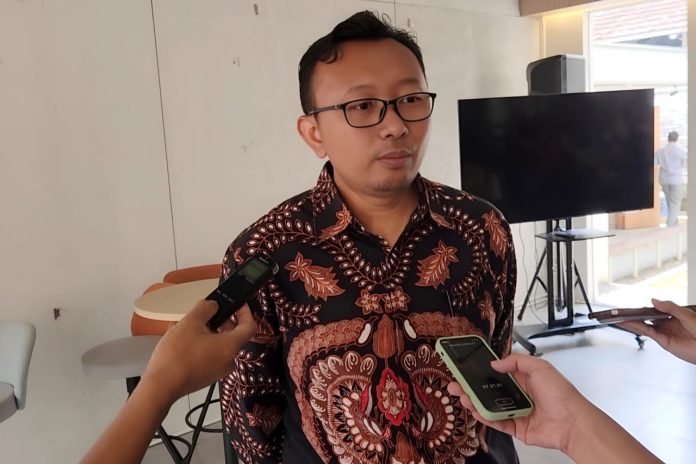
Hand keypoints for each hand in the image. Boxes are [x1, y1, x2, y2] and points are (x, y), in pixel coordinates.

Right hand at [140, 300, 256, 403]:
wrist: (161, 386)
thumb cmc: (177, 355)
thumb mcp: (190, 322)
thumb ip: (205, 308)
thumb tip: (213, 306)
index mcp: (230, 346)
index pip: (249, 327)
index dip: (245, 313)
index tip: (238, 305)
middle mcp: (229, 360)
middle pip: (233, 335)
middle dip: (220, 322)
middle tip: (205, 315)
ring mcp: (218, 371)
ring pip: (218, 345)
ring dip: (207, 333)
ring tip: (188, 327)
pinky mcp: (206, 377)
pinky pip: (209, 356)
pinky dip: (201, 345)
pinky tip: (183, 341)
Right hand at [447, 354, 593, 452]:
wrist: (572, 423)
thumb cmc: (561, 394)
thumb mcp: (539, 368)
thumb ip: (516, 362)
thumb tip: (495, 363)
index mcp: (523, 378)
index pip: (497, 372)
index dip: (481, 370)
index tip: (466, 367)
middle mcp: (517, 394)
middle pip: (488, 390)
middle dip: (471, 387)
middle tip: (455, 383)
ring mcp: (515, 411)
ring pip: (489, 406)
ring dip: (474, 401)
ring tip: (461, 396)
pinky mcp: (515, 428)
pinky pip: (496, 422)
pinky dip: (484, 417)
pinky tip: (473, 410)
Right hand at [616, 299, 695, 363]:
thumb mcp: (686, 314)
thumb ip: (670, 307)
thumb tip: (654, 301)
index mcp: (672, 316)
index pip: (653, 311)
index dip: (642, 309)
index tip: (632, 307)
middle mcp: (666, 325)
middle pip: (645, 319)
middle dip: (633, 316)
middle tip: (620, 313)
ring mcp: (663, 333)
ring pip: (644, 326)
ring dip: (631, 323)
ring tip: (618, 318)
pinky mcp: (663, 341)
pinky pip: (648, 333)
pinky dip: (637, 328)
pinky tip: (629, 324)